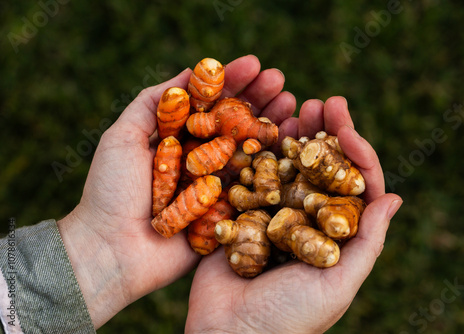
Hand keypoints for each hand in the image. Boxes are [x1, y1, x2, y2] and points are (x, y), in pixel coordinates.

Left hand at [57, 55, 295, 327]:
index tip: (254, 64)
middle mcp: (198, 157)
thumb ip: (151, 103)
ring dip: (270, 123)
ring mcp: (214, 184)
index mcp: (175, 137)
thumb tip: (188, 72)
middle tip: (279, 79)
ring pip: (248, 148)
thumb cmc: (111, 191)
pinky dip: (273, 161)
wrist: (113, 249)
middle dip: (257, 99)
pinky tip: (291, 140)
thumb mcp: (121, 137)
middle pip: (233, 122)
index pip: (208, 102)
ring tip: (291, 101)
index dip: (231, 82)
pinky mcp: (226, 210)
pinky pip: (254, 184)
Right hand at [186, 98, 402, 332]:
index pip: (354, 186)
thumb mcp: (339, 283)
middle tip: (328, 103)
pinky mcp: (244, 213)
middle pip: (323, 168)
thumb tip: (393, 197)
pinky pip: (255, 175)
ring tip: (299, 105)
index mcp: (335, 235)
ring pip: (290, 165)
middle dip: (328, 134)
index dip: (357, 154)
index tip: (347, 129)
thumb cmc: (290, 317)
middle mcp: (307, 220)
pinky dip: (259, 150)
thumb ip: (368, 243)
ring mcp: (274, 214)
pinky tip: (263, 127)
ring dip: (296, 135)